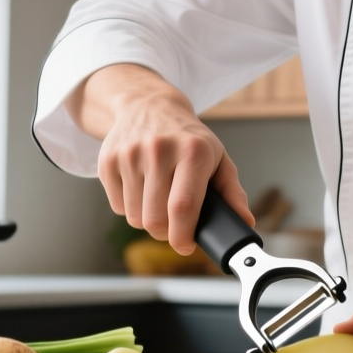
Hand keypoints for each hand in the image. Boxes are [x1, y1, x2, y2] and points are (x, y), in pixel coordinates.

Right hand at [71, 64, 252, 253]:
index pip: (183, 207)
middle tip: (174, 224)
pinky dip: (130, 207)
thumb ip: (232, 192)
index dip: (183, 236)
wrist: (147, 105)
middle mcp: (159, 150)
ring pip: (135, 217)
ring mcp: (129, 155)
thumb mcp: (217, 158)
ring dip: (147, 220)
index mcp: (192, 151)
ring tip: (158, 201)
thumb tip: (245, 223)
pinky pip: (117, 207)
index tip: (185, 246)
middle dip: (166, 232)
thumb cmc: (188, 139)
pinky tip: (141, 188)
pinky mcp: (107, 161)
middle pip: (155, 219)